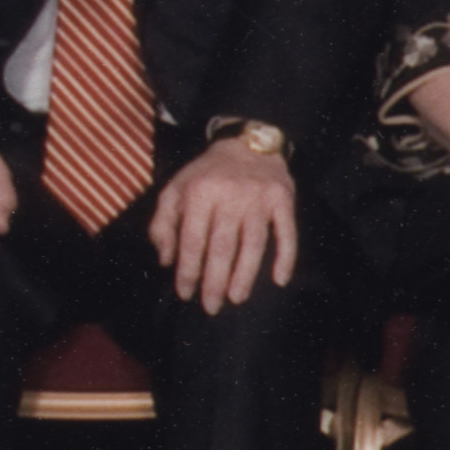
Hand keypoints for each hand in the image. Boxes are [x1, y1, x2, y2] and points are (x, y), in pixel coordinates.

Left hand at [152, 138, 303, 304]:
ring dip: (245, 275)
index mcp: (200, 192)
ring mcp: (259, 198)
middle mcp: (230, 195)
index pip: (192, 241)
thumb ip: (163, 223)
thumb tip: (166, 261)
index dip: (187, 270)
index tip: (185, 292)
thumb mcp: (175, 189)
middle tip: (211, 306)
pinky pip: (286, 232)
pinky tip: (279, 279)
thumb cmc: (207, 173)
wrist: (248, 142)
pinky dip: (285, 257)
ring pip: (253, 244)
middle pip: (222, 247)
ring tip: (236, 298)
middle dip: (215, 281)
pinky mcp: (283, 199)